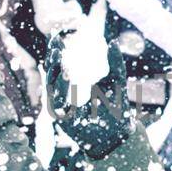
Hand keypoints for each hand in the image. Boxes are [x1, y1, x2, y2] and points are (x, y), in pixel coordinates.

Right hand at [45, 35, 131, 160]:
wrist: (119, 135)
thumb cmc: (117, 109)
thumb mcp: (117, 82)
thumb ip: (115, 63)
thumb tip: (114, 42)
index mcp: (72, 85)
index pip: (59, 65)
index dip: (56, 50)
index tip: (56, 35)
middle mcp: (64, 95)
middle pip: (52, 73)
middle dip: (52, 57)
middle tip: (56, 42)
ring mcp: (62, 107)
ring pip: (52, 86)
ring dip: (54, 69)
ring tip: (59, 53)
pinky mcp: (63, 120)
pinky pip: (58, 103)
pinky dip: (60, 89)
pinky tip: (65, 75)